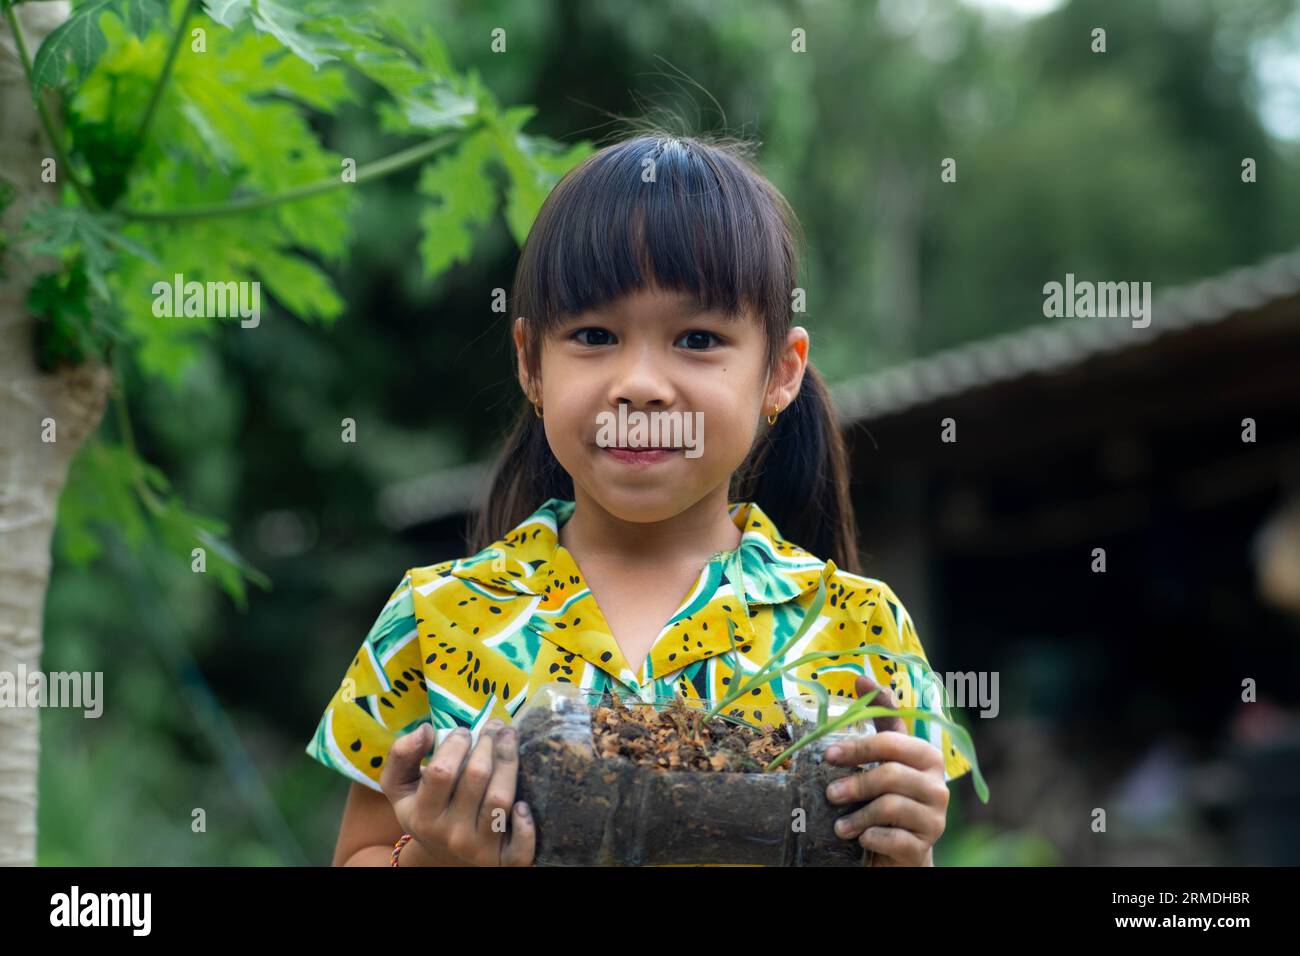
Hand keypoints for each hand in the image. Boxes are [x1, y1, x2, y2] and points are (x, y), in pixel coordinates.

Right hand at [380, 718, 534, 865]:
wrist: (441, 858)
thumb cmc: (425, 811)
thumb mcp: (400, 787)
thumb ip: (402, 755)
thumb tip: (424, 730)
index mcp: (424, 815)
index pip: (442, 772)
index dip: (456, 744)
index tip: (465, 731)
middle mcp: (451, 834)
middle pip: (476, 777)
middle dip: (489, 743)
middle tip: (495, 726)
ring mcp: (478, 849)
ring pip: (500, 800)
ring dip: (509, 763)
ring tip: (510, 738)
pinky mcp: (503, 862)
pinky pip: (520, 847)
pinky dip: (526, 825)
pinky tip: (524, 804)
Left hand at [822, 674, 947, 866]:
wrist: (901, 849)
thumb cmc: (889, 796)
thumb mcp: (886, 758)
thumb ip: (879, 720)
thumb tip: (861, 677)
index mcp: (927, 757)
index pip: (891, 742)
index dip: (858, 746)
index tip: (828, 754)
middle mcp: (938, 786)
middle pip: (890, 774)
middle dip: (855, 783)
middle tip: (830, 793)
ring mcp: (935, 818)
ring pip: (890, 807)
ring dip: (857, 816)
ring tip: (839, 825)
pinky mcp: (925, 847)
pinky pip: (895, 840)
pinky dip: (872, 838)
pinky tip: (861, 839)